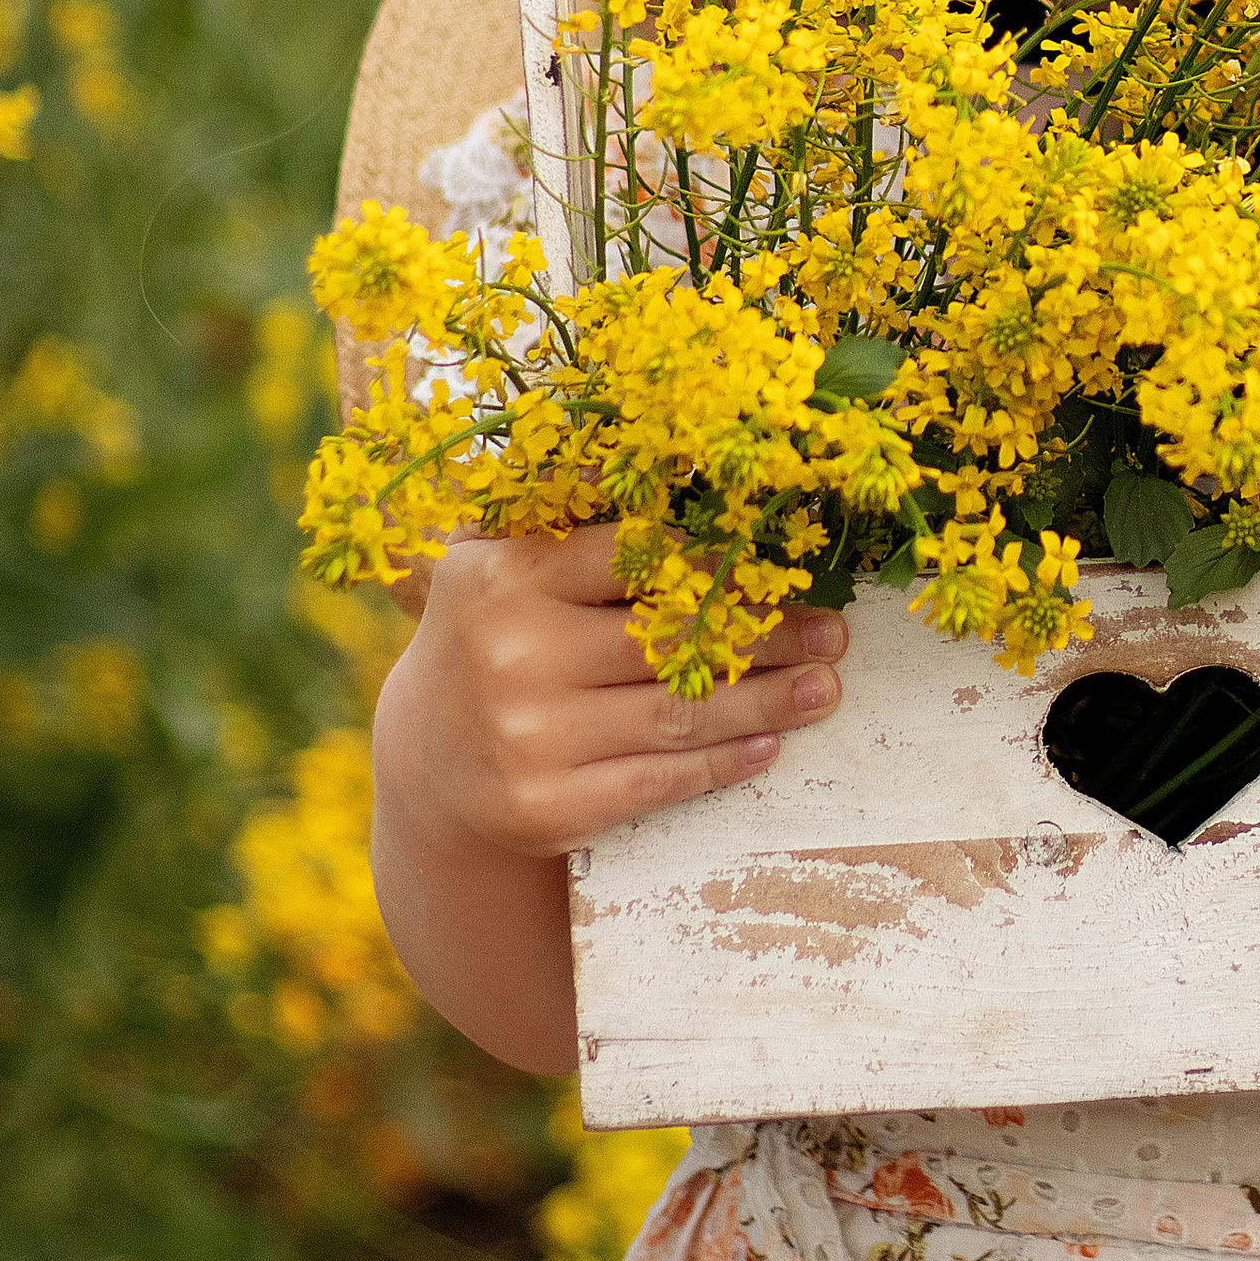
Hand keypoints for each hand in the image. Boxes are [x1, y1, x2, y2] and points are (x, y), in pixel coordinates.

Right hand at [373, 523, 848, 862]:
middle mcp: (512, 654)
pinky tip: (769, 743)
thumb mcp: (501, 562)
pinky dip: (722, 763)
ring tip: (825, 686)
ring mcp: (527, 737)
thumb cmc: (491, 637)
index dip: (716, 562)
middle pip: (669, 639)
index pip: (635, 557)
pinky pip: (657, 781)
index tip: (780, 564)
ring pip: (677, 713)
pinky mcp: (545, 806)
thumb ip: (564, 511)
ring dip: (766, 700)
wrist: (426, 761)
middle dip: (765, 635)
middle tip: (833, 631)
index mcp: (504, 576)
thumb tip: (666, 454)